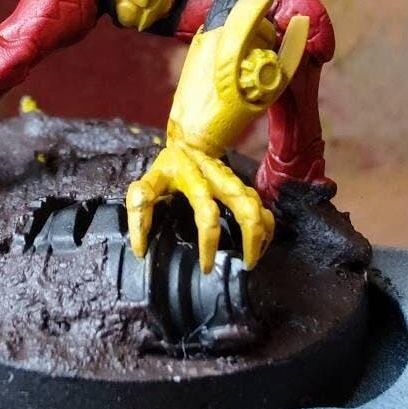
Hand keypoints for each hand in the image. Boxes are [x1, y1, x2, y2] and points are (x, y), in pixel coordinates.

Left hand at [126, 144, 275, 273]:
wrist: (190, 141)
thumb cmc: (169, 167)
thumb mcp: (149, 181)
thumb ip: (140, 210)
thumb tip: (140, 249)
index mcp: (197, 181)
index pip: (208, 214)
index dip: (209, 242)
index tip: (207, 267)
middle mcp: (222, 182)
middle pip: (247, 209)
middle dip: (251, 239)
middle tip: (244, 266)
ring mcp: (236, 184)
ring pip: (259, 208)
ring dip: (262, 235)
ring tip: (254, 260)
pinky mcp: (244, 188)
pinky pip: (263, 207)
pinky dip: (268, 227)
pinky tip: (263, 244)